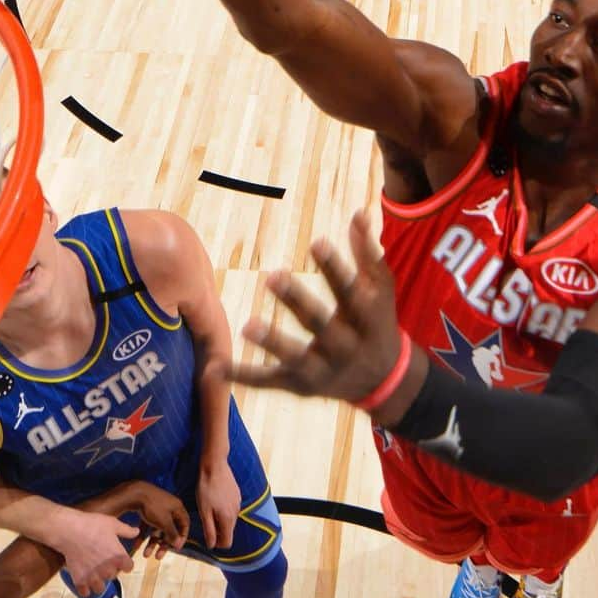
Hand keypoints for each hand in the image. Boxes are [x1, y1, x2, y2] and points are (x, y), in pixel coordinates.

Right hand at [58, 509, 138, 595]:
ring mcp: (93, 576)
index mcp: (118, 556)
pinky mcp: (80, 580)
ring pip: (100, 588)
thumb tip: (137, 532)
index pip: (129, 567)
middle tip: (103, 562)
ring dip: (98, 582)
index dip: (125, 563)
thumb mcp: (113, 524)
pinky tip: (84, 581)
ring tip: (94, 573)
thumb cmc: (93, 525)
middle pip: (113, 576)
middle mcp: (108, 569)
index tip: (120, 560)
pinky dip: (85, 589)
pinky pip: (85, 592)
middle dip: (110, 570)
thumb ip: (126, 530)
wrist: (70, 531)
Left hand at [132, 483, 189, 559]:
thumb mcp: (164, 522)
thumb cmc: (153, 507)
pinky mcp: (147, 510)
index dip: (181, 537)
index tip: (176, 549)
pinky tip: (136, 546)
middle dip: (163, 544)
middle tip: (158, 556)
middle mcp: (169, 508)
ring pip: (157, 529)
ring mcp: (157, 508)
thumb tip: (178, 545)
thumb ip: (172, 534)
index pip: (184, 524)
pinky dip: (143, 535)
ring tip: (145, 555)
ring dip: (152, 543)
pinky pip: (147, 525)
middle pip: (170, 529)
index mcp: (177, 508)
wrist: (134, 493)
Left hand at [195, 462, 240, 550]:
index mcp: (228, 518)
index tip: (208, 536)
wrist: (215, 465)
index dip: (217, 544)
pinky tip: (215, 499)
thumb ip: (209, 530)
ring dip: (221, 520)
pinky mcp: (237, 494)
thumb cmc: (206, 488)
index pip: (227, 542)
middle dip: (219, 531)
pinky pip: (232, 508)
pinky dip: (224, 509)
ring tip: (209, 508)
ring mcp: (238, 502)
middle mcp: (236, 512)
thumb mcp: (204, 511)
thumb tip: (212, 545)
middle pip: (229, 531)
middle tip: (205, 521)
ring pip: (230, 519)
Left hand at [217, 211, 406, 406]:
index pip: (349, 290)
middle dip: (297, 301)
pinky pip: (270, 381)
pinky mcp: (301, 385)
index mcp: (366, 318)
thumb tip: (358, 212)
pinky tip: (214, 367)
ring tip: (246, 325)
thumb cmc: (376, 322)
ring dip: (271, 342)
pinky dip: (243, 375)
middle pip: (320, 323)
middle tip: (272, 276)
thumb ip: (366, 252)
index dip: (334, 268)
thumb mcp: (380, 289)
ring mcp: (323, 369)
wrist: (383, 380)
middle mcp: (346, 346)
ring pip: (295, 357)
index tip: (316, 242)